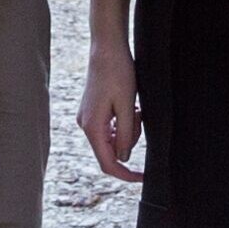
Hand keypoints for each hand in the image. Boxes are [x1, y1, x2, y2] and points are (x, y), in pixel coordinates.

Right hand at [78, 38, 144, 181]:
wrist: (106, 49)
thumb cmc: (118, 74)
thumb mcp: (127, 107)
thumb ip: (125, 135)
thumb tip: (123, 158)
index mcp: (92, 127)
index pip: (108, 163)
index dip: (126, 175)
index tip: (143, 178)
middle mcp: (85, 125)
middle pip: (111, 151)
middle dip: (130, 141)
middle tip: (139, 117)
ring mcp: (87, 118)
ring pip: (112, 139)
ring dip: (127, 129)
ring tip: (134, 107)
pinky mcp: (92, 111)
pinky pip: (109, 128)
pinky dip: (122, 123)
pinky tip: (128, 106)